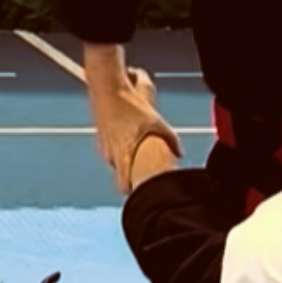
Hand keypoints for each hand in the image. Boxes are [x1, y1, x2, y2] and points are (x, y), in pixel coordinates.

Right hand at [89, 66, 181, 192]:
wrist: (107, 89)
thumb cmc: (130, 104)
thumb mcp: (156, 121)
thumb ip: (171, 138)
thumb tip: (180, 152)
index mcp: (124, 153)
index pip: (123, 184)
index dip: (131, 191)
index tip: (139, 193)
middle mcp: (111, 153)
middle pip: (122, 174)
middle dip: (132, 174)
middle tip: (143, 172)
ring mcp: (104, 147)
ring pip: (117, 162)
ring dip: (125, 160)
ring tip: (135, 149)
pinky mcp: (101, 139)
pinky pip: (112, 151)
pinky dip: (120, 149)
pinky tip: (127, 137)